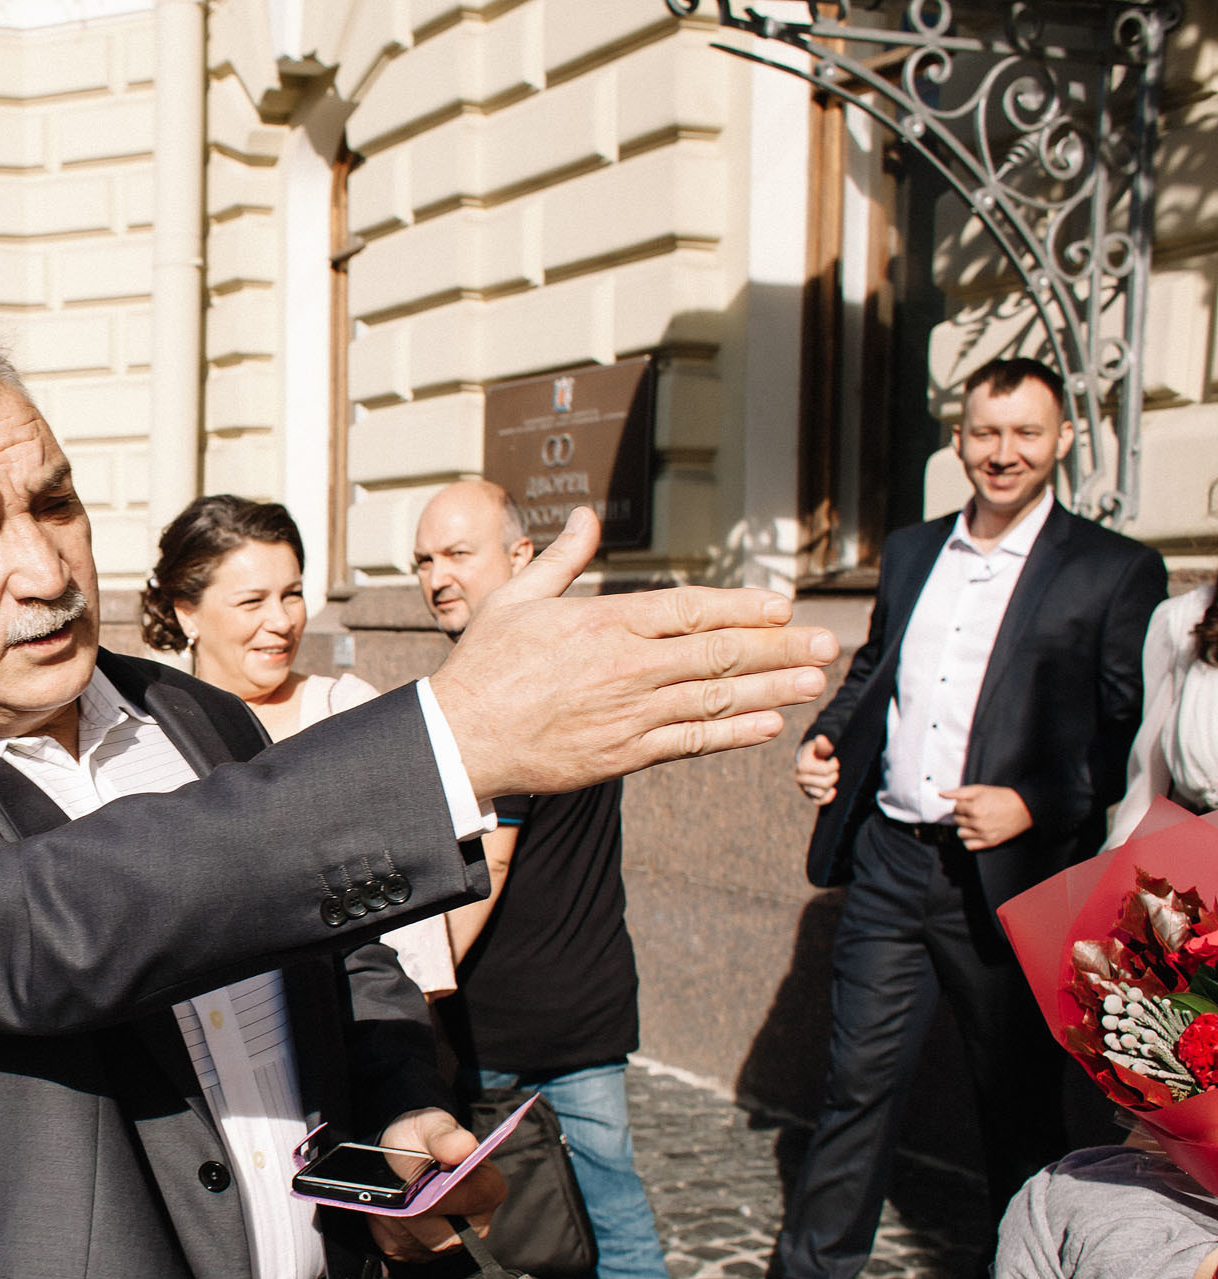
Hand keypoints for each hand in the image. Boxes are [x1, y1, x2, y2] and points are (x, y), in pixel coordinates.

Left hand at [364, 1110, 507, 1259]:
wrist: (397, 1152)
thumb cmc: (421, 1138)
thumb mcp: (431, 1126)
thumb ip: (444, 1137)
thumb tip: (463, 1146)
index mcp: (489, 1189)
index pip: (471, 1201)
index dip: (440, 1193)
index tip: (418, 1180)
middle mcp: (475, 1225)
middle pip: (442, 1234)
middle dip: (411, 1208)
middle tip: (396, 1185)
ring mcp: (448, 1243)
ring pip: (415, 1242)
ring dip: (393, 1217)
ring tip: (389, 1192)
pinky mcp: (421, 1254)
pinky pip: (398, 1248)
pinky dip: (384, 1227)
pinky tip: (385, 1207)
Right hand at [429, 508, 837, 799]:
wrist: (459, 739)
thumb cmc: (483, 666)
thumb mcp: (516, 599)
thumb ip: (564, 558)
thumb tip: (589, 517)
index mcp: (605, 621)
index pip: (692, 609)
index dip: (743, 608)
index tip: (782, 607)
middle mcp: (627, 666)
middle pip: (720, 652)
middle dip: (781, 647)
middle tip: (826, 643)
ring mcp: (630, 713)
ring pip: (717, 697)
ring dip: (773, 689)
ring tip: (816, 681)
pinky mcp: (625, 754)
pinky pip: (693, 740)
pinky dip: (735, 732)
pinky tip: (769, 723)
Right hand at [795, 734, 838, 805]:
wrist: (810, 760)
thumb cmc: (817, 751)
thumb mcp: (819, 745)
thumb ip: (822, 743)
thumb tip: (820, 738)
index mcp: (802, 765)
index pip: (825, 770)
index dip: (834, 765)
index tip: (834, 759)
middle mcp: (800, 778)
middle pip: (825, 783)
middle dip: (834, 776)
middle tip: (834, 770)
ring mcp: (804, 788)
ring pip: (821, 792)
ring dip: (830, 784)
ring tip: (830, 777)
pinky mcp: (809, 795)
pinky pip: (818, 802)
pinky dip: (827, 797)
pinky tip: (833, 790)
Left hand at [939, 784, 1031, 849]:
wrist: (1024, 808)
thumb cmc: (1002, 797)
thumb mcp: (981, 789)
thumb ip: (959, 792)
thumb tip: (941, 794)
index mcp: (974, 808)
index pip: (955, 809)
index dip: (961, 805)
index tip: (970, 803)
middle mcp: (978, 823)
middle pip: (957, 821)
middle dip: (963, 815)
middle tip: (975, 811)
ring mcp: (983, 834)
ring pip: (960, 834)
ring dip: (965, 828)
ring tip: (976, 822)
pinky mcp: (990, 843)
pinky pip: (969, 846)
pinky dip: (970, 840)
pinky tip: (977, 832)